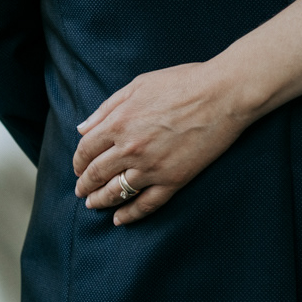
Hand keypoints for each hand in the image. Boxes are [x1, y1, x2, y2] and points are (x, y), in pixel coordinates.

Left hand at [71, 61, 255, 224]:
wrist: (223, 95)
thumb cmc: (183, 82)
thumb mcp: (139, 85)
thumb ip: (107, 107)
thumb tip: (82, 129)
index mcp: (118, 122)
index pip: (86, 150)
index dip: (78, 161)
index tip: (79, 167)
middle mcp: (130, 149)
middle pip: (96, 174)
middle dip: (85, 185)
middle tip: (81, 191)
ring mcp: (151, 168)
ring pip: (116, 192)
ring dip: (100, 201)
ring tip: (93, 205)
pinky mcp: (173, 180)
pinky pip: (145, 204)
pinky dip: (130, 215)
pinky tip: (120, 219)